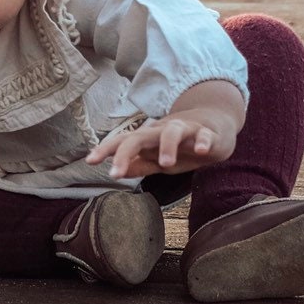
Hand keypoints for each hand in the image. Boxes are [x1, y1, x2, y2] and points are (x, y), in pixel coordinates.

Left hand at [86, 109, 239, 180]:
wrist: (214, 130)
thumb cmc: (180, 148)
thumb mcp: (157, 161)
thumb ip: (139, 165)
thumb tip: (117, 171)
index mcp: (148, 139)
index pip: (123, 142)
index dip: (106, 149)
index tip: (90, 162)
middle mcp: (162, 131)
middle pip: (140, 136)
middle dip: (125, 152)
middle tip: (115, 173)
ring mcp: (185, 130)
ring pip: (173, 132)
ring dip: (167, 146)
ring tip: (166, 163)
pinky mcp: (207, 134)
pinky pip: (204, 136)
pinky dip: (203, 142)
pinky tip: (201, 151)